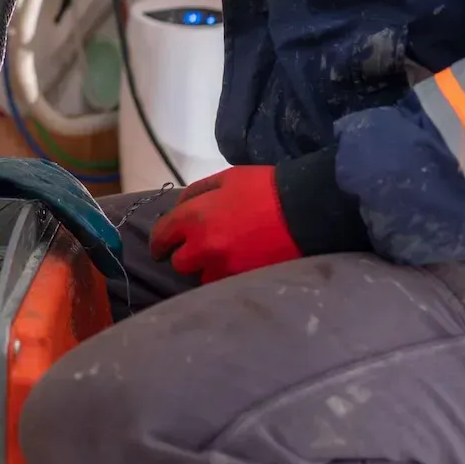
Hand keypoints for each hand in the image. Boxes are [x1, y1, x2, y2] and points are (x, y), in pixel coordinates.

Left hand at [149, 166, 301, 284]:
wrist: (305, 211)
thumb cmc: (264, 188)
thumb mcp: (226, 178)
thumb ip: (197, 192)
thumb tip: (179, 208)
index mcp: (196, 217)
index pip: (163, 235)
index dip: (159, 242)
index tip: (160, 247)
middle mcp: (205, 247)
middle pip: (180, 263)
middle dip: (185, 255)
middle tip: (197, 247)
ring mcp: (225, 268)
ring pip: (202, 278)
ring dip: (206, 268)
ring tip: (222, 256)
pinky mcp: (244, 282)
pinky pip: (224, 285)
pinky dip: (226, 277)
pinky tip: (237, 264)